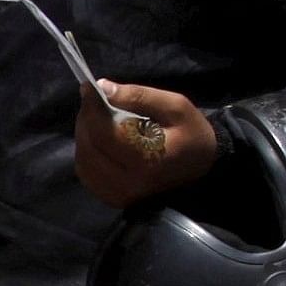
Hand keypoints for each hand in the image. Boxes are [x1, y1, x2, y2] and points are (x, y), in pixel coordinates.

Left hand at [73, 79, 219, 208]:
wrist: (201, 167)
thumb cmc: (192, 134)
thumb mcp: (175, 106)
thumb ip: (139, 96)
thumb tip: (103, 87)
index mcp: (149, 160)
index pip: (105, 134)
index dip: (92, 110)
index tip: (89, 89)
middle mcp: (130, 183)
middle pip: (90, 147)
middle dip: (86, 120)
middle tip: (92, 102)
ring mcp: (119, 194)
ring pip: (84, 161)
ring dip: (83, 136)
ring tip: (94, 118)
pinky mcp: (113, 198)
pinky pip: (86, 173)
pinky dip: (86, 153)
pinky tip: (96, 139)